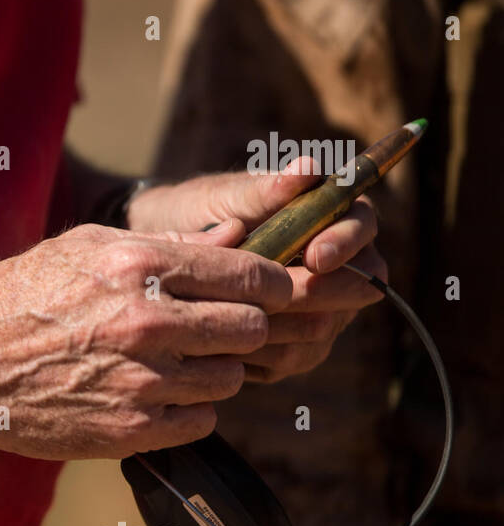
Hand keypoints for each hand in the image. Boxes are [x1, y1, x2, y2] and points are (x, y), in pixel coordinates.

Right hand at [0, 222, 290, 459]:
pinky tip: (154, 393)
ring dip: (213, 369)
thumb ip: (166, 244)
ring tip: (174, 361)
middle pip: (253, 328)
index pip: (251, 275)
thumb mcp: (83, 247)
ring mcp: (141, 380)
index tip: (268, 291)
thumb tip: (237, 237)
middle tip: (215, 328)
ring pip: (232, 378)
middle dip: (241, 326)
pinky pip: (202, 420)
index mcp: (139, 265)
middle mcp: (147, 321)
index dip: (271, 284)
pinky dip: (187, 409)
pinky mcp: (131, 430)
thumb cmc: (18, 297)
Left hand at [127, 156, 386, 381]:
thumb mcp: (222, 199)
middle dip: (321, 294)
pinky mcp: (297, 343)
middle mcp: (338, 264)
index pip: (362, 226)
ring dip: (288, 326)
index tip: (316, 256)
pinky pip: (296, 356)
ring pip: (327, 328)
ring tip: (244, 318)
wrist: (164, 254)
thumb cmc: (198, 213)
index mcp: (331, 215)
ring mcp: (322, 307)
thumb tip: (308, 168)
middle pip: (358, 285)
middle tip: (280, 298)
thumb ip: (263, 191)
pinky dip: (266, 352)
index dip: (346, 243)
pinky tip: (229, 345)